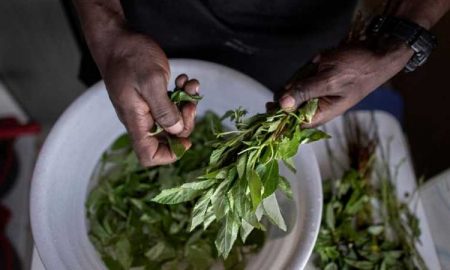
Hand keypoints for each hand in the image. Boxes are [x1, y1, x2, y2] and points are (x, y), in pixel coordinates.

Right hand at [100, 31, 198, 165]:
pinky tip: (183, 80)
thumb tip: (177, 131)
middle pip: (168, 138)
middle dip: (185, 123)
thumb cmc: (130, 58)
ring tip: (188, 85)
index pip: (149, 155)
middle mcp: (142, 119)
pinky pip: (172, 104)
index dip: (170, 154)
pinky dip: (182, 94)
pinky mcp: (153, 96)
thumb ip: (164, 110)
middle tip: (190, 104)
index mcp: (137, 121)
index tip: (185, 140)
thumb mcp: (151, 82)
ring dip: (186, 105)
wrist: (117, 39)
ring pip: (173, 119)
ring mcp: (147, 108)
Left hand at [279, 43, 411, 126]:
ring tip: (319, 65)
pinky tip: (320, 61)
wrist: (378, 52)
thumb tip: (282, 105)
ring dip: (301, 76)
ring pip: (294, 89)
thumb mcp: (329, 80)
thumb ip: (305, 92)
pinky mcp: (318, 81)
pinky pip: (303, 77)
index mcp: (321, 114)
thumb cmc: (358, 69)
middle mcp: (317, 107)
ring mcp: (317, 94)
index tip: (269, 106)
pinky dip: (307, 68)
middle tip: (305, 77)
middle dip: (292, 89)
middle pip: (289, 105)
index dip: (278, 118)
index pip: (292, 124)